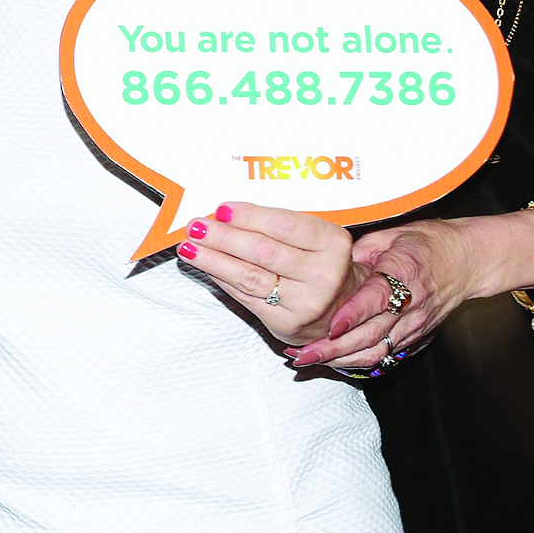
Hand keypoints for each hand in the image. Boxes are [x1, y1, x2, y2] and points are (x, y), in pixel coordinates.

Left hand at [180, 201, 371, 345]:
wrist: (343, 308)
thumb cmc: (321, 263)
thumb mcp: (315, 237)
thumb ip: (278, 224)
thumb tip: (227, 215)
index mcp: (333, 244)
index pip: (283, 225)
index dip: (248, 216)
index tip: (222, 209)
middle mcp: (324, 275)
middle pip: (261, 251)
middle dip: (222, 236)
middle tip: (197, 226)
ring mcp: (307, 303)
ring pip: (249, 275)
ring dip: (212, 259)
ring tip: (190, 246)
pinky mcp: (287, 323)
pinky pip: (244, 296)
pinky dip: (221, 278)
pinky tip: (206, 266)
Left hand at [288, 212, 532, 368]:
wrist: (469, 260)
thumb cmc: (428, 243)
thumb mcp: (390, 235)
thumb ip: (358, 251)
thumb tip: (325, 262)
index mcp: (404, 272)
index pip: (377, 298)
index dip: (353, 313)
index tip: (331, 325)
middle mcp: (411, 304)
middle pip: (373, 333)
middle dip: (336, 347)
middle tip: (303, 353)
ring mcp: (415, 323)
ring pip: (378, 350)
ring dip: (342, 359)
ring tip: (309, 359)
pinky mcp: (416, 335)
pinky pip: (386, 353)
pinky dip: (358, 360)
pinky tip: (333, 361)